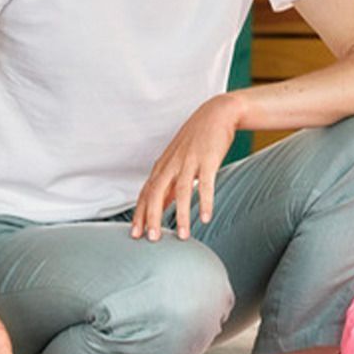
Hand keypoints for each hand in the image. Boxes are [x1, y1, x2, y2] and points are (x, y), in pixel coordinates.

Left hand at [131, 93, 241, 240]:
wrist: (217, 113)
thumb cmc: (197, 139)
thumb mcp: (178, 160)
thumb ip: (170, 183)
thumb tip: (162, 206)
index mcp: (164, 165)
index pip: (147, 193)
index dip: (140, 214)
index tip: (136, 234)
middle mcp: (173, 164)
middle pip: (157, 193)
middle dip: (153, 217)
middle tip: (152, 239)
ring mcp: (190, 161)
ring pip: (181, 191)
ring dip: (181, 215)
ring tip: (182, 236)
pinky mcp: (208, 159)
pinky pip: (206, 184)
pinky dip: (205, 201)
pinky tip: (206, 218)